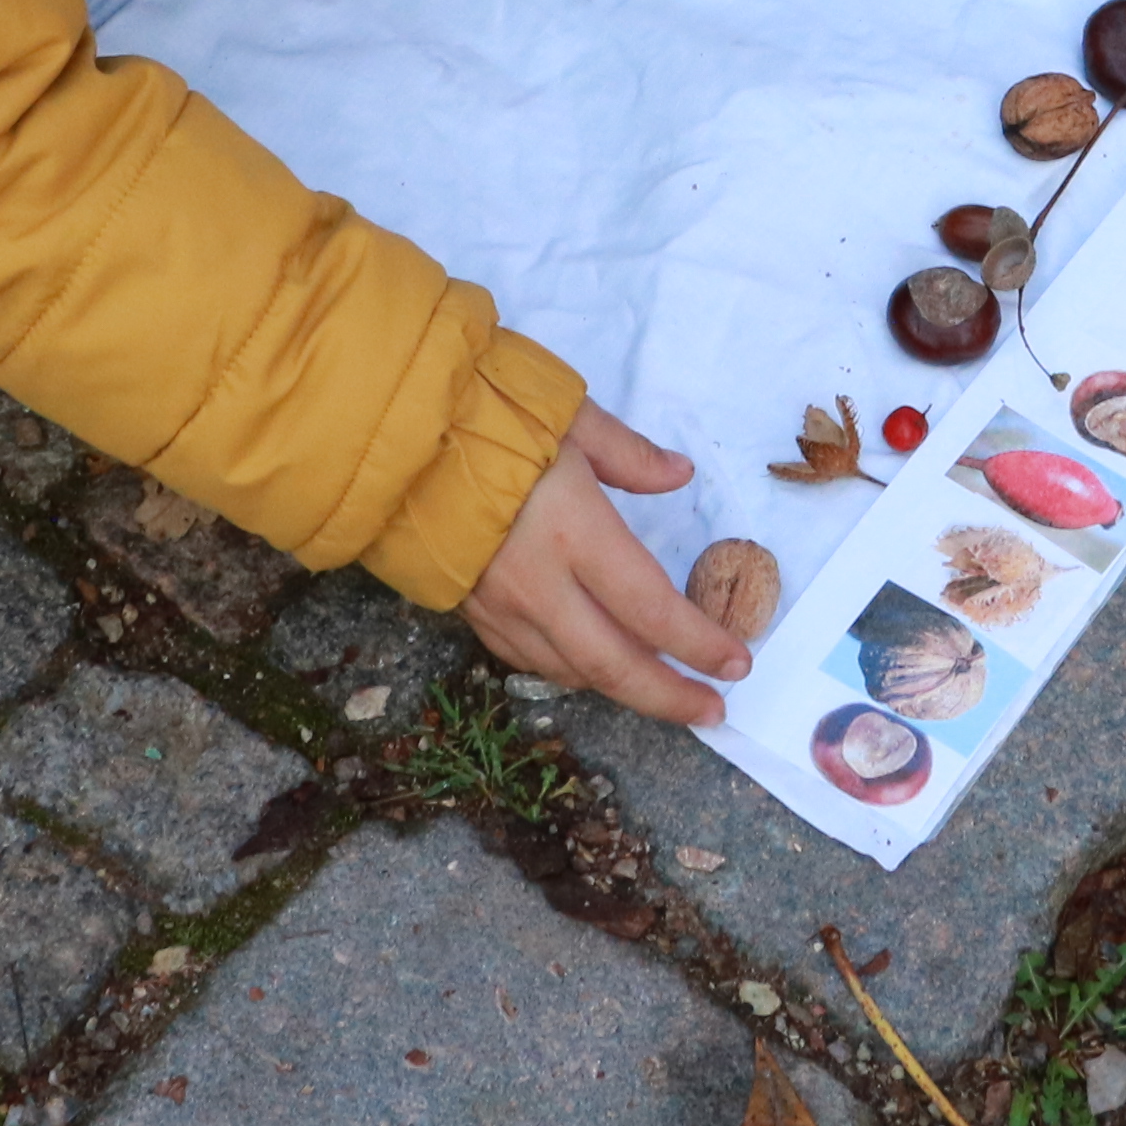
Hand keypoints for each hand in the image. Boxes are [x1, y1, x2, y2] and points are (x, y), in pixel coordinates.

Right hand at [460, 406, 751, 728]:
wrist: (389, 438)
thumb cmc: (485, 414)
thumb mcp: (570, 417)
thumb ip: (628, 454)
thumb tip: (679, 475)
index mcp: (575, 532)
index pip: (651, 608)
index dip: (698, 643)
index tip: (737, 663)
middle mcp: (539, 585)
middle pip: (614, 665)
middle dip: (669, 696)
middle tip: (712, 711)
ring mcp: (499, 606)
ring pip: (571, 671)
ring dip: (621, 687)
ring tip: (662, 690)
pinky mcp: (469, 612)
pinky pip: (529, 660)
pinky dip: (570, 670)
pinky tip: (591, 665)